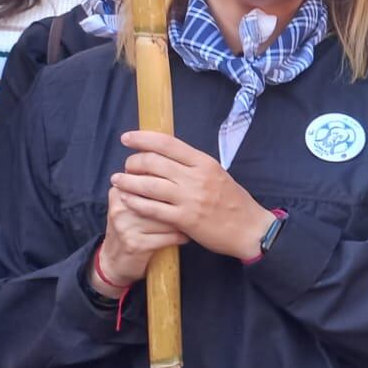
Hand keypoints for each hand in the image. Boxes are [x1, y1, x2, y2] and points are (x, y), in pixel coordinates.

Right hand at [93, 179, 185, 293]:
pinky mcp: (135, 244)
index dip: (173, 187)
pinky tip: (184, 237)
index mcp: (120, 190)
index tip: (187, 193)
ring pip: (168, 218)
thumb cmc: (133, 229)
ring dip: (183, 223)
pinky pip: (168, 236)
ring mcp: (126, 226)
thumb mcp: (134, 206)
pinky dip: (180, 237)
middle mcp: (121, 206)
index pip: (153, 180)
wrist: (115, 261)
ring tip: (190, 224)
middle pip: (162, 198)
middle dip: (181, 205)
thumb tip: (182, 172)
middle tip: (195, 208)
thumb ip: (149, 189)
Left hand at [108, 130, 272, 260]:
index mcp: (204, 163)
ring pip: (148, 185)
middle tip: (126, 167)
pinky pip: (152, 208)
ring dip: (128, 182)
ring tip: (117, 181)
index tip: (127, 138)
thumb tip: (166, 156)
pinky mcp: (184, 219)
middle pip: (153, 162)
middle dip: (132, 162)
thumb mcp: (217, 174)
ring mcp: (189, 199)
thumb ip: (193, 166)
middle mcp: (196, 178)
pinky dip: (136, 203)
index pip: (167, 143)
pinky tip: (127, 200)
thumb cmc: (233, 201)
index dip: (143, 138)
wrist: (250, 229)